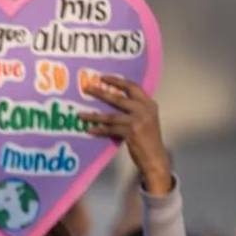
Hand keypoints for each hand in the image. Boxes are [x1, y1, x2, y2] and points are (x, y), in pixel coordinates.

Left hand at [79, 75, 171, 195]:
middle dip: (101, 93)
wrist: (155, 157)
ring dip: (94, 115)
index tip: (102, 77)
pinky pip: (110, 130)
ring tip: (80, 114)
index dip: (117, 81)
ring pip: (111, 115)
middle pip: (119, 98)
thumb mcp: (145, 119)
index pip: (133, 87)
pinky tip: (90, 130)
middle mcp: (145, 110)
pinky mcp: (132, 133)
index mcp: (149, 104)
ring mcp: (139, 121)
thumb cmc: (147, 139)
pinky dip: (99, 130)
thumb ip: (134, 109)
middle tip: (87, 88)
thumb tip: (111, 99)